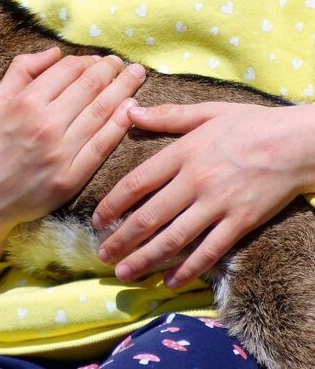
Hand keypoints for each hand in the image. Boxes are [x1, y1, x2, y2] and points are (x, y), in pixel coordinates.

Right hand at [0, 48, 145, 262]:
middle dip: (111, 70)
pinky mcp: (71, 177)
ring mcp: (60, 152)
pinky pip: (101, 146)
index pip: (67, 70)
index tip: (97, 59)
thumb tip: (54, 52)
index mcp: (25, 102)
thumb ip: (21, 71)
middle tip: (123, 62)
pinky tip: (132, 110)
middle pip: (89, 87)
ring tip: (137, 76)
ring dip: (123, 90)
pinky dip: (119, 125)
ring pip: (100, 112)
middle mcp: (45, 124)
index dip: (87, 60)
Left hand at [92, 100, 314, 286]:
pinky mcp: (241, 223)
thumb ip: (165, 116)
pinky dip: (188, 268)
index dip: (114, 204)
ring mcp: (218, 205)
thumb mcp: (206, 111)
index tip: (96, 220)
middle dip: (122, 239)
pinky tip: (169, 281)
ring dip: (145, 258)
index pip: (137, 183)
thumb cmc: (251, 124)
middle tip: (101, 256)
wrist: (299, 143)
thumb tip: (128, 110)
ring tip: (124, 273)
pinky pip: (210, 250)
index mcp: (182, 153)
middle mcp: (195, 182)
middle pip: (150, 216)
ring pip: (174, 238)